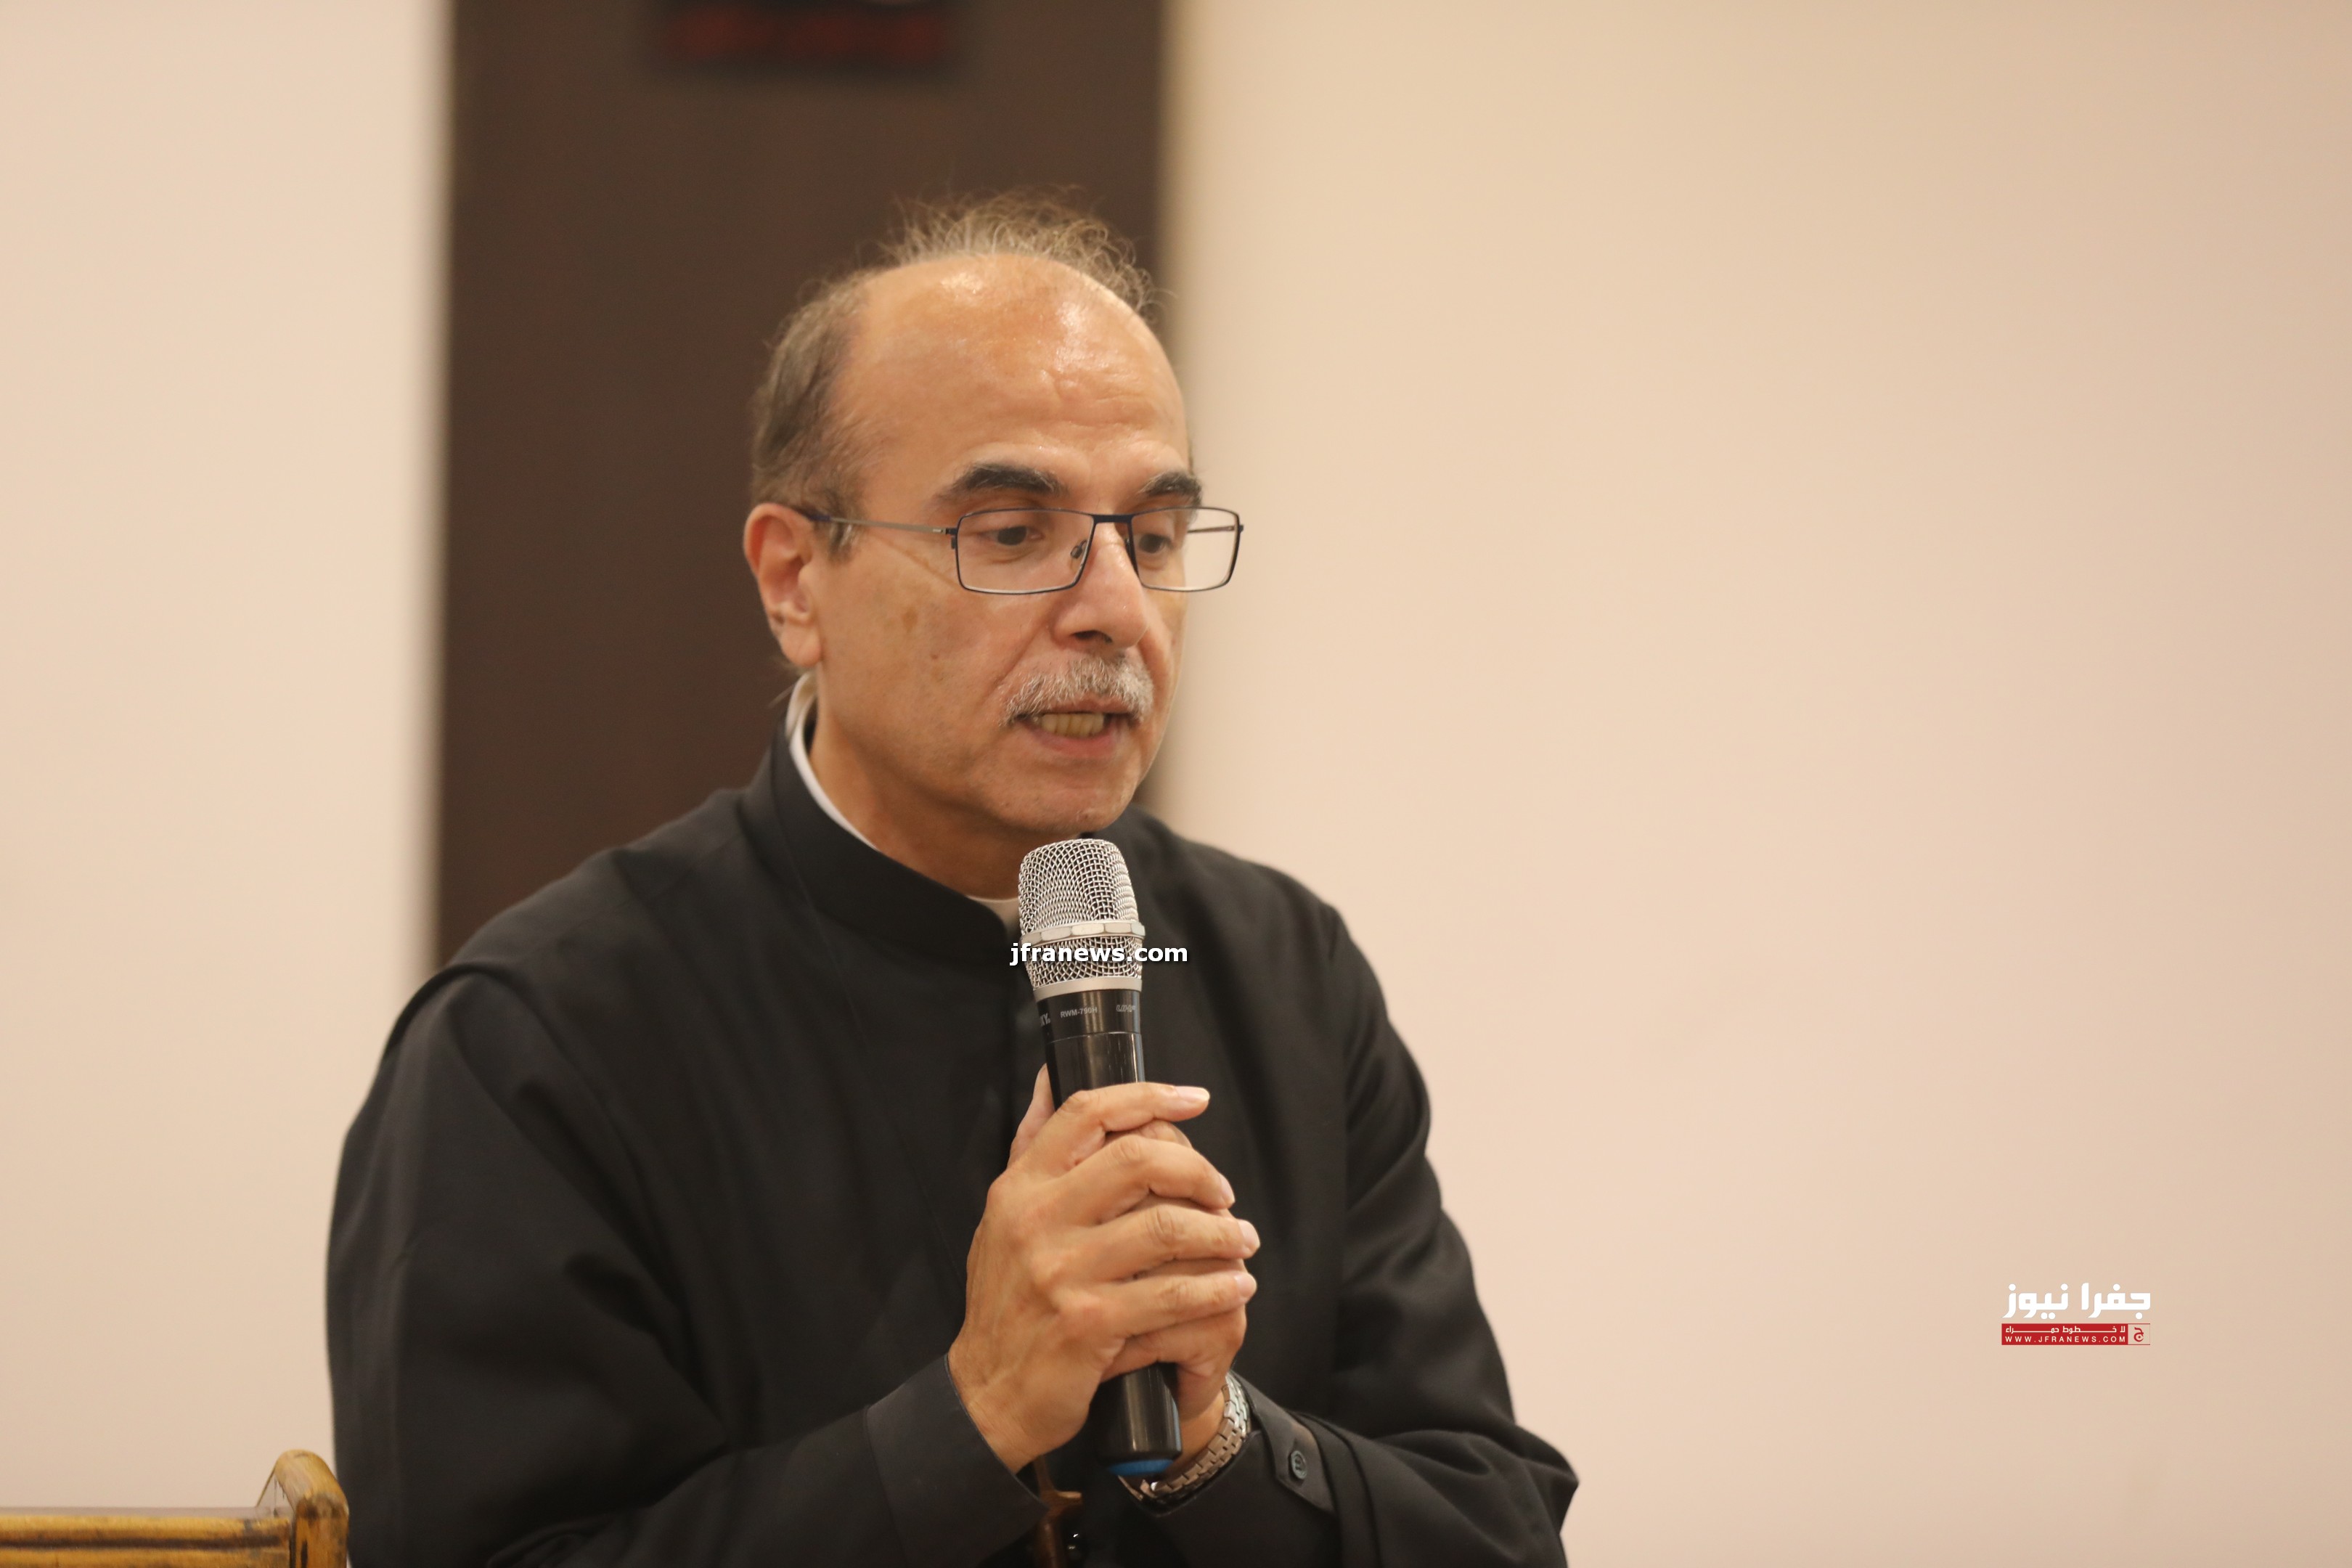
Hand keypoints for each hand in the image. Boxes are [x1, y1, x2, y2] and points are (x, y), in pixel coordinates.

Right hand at [949, 1070, 1259, 1471]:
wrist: (987, 1394)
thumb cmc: (1007, 1303)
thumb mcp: (1003, 1218)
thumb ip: (1032, 1149)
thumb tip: (1052, 1077)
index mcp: (1019, 1187)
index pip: (1087, 1114)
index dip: (1149, 1096)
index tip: (1195, 1099)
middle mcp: (1035, 1221)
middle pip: (1136, 1161)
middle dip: (1198, 1170)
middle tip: (1223, 1192)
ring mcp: (1061, 1272)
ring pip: (1164, 1227)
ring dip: (1219, 1231)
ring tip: (1241, 1239)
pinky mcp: (1089, 1323)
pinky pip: (1172, 1294)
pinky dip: (1215, 1287)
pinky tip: (1235, 1286)